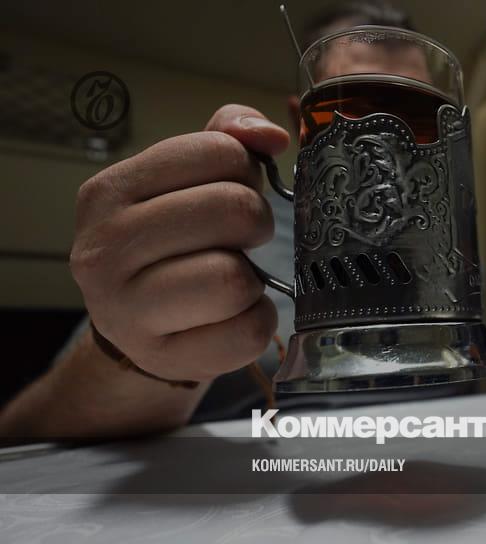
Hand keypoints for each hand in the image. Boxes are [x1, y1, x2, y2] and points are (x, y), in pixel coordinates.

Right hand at [70, 105, 289, 381]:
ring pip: (234, 278)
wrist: (136, 328)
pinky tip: (233, 316)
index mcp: (109, 191)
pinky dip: (257, 322)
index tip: (232, 190)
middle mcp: (104, 248)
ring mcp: (127, 310)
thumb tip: (270, 135)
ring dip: (254, 278)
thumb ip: (227, 136)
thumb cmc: (171, 242)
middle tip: (241, 239)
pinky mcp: (163, 356)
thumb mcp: (184, 180)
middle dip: (255, 222)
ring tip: (233, 277)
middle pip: (233, 211)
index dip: (245, 170)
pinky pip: (247, 331)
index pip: (216, 152)